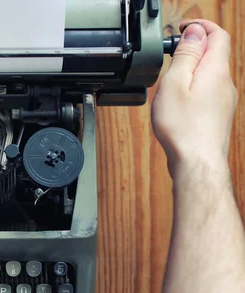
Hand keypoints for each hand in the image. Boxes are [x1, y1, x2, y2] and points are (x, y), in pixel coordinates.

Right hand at [152, 20, 237, 179]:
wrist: (197, 161)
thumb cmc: (183, 127)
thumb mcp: (175, 83)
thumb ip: (186, 55)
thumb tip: (195, 32)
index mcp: (216, 70)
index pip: (218, 35)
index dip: (201, 26)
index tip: (183, 29)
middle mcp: (226, 83)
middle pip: (215, 54)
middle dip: (194, 48)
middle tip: (171, 56)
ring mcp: (225, 100)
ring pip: (211, 75)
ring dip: (193, 70)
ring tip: (171, 82)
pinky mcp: (219, 115)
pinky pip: (209, 92)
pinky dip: (194, 88)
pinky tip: (179, 104)